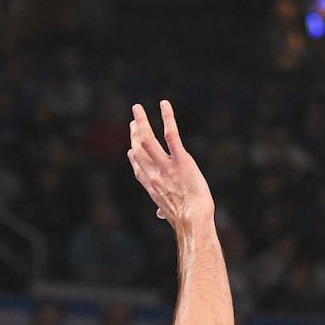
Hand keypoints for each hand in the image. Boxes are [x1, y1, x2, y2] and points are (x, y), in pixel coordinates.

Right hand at [127, 100, 214, 228]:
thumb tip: (159, 215)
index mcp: (152, 186)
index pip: (139, 168)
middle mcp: (155, 173)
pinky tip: (164, 105)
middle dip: (135, 133)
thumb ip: (163, 209)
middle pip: (139, 149)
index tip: (131, 148)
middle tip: (134, 121)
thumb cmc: (186, 220)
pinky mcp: (181, 159)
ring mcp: (166, 165)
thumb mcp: (170, 214)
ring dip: (142, 121)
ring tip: (138, 108)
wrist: (193, 219)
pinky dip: (167, 117)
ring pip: (148, 139)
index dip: (134, 157)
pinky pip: (171, 134)